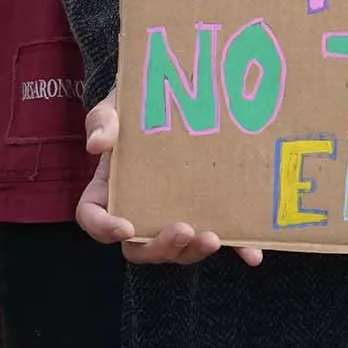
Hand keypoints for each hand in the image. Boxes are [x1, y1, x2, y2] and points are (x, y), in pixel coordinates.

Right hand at [78, 89, 263, 268]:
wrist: (174, 93)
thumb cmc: (136, 105)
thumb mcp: (115, 107)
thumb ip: (102, 121)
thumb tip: (97, 144)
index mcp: (109, 189)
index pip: (94, 218)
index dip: (105, 229)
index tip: (125, 228)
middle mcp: (139, 210)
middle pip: (139, 246)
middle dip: (161, 247)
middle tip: (183, 230)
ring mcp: (173, 213)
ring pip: (177, 248)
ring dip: (193, 251)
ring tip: (213, 238)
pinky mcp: (206, 210)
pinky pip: (219, 236)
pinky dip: (236, 248)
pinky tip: (252, 255)